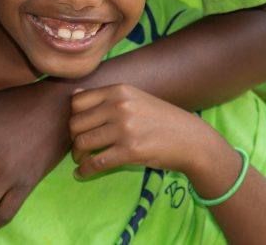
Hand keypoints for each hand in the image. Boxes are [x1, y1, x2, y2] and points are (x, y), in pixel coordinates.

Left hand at [69, 83, 211, 178]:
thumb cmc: (162, 119)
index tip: (80, 128)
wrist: (191, 139)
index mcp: (119, 91)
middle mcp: (119, 106)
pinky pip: (96, 162)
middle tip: (80, 147)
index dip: (73, 117)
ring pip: (83, 143)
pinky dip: (85, 171)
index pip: (77, 102)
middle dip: (74, 138)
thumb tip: (74, 95)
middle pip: (76, 123)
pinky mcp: (130, 151)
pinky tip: (81, 174)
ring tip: (82, 160)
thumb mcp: (135, 98)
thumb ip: (106, 97)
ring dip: (77, 155)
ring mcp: (125, 128)